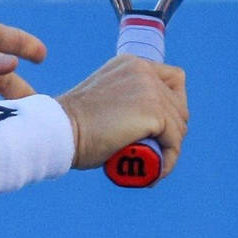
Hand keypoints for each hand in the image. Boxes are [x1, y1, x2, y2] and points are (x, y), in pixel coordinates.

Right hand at [56, 55, 188, 171]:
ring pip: (178, 126)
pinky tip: (155, 173)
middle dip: (170, 131)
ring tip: (151, 167)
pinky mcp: (154, 112)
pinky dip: (167, 160)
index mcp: (131, 64)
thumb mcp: (103, 100)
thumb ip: (122, 100)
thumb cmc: (71, 125)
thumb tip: (141, 123)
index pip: (172, 80)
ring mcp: (150, 90)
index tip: (158, 128)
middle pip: (179, 105)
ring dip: (169, 149)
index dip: (171, 105)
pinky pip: (173, 142)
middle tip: (154, 152)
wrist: (58, 130)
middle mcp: (144, 71)